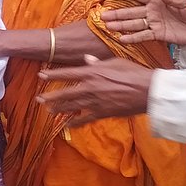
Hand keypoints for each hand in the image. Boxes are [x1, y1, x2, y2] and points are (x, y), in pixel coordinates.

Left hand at [36, 54, 153, 124]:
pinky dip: (75, 123)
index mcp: (92, 73)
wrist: (147, 90)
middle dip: (50, 96)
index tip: (40, 75)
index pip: (66, 73)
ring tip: (48, 111)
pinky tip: (67, 126)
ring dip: (59, 109)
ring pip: (72, 107)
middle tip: (38, 99)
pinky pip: (85, 119)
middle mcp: (90, 87)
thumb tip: (86, 59)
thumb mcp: (114, 62)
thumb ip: (98, 62)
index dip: (52, 75)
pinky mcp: (102, 113)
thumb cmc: (133, 72)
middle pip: (65, 93)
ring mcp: (95, 102)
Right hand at [102, 0, 185, 45]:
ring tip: (108, 26)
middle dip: (117, 13)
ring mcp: (154, 23)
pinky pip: (143, 35)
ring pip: (134, 23)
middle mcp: (152, 10)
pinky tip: (122, 38)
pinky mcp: (158, 34)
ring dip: (121, 25)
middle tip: (103, 15)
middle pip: (131, 11)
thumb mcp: (185, 2)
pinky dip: (133, 38)